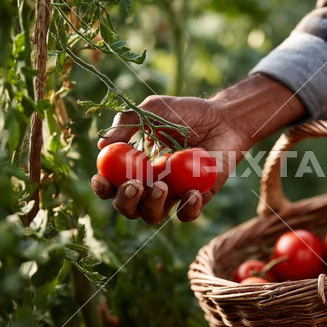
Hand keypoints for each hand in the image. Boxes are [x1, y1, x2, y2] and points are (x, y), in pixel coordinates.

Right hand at [91, 74, 304, 223]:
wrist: (224, 119)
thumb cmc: (187, 113)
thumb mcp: (154, 110)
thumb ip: (128, 123)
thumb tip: (103, 145)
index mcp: (136, 166)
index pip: (112, 185)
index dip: (103, 187)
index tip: (102, 179)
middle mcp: (151, 184)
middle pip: (128, 207)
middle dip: (125, 201)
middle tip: (135, 184)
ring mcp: (174, 193)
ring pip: (152, 216)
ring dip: (152, 206)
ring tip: (162, 185)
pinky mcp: (197, 198)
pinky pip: (186, 215)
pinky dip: (186, 208)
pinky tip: (192, 192)